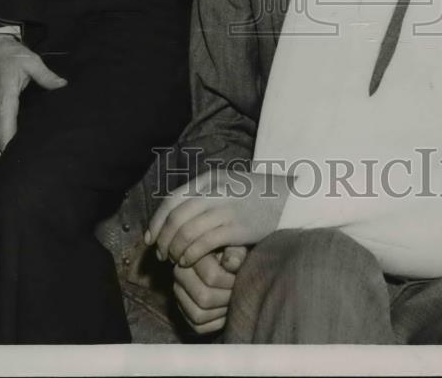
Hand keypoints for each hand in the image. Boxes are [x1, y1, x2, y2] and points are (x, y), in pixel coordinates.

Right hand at [0, 33, 66, 158]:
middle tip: (23, 169)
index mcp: (3, 102)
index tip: (26, 162)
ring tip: (16, 162)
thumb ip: (47, 76)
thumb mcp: (31, 61)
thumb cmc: (8, 54)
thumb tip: (64, 86)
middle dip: (6, 159)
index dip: (13, 152)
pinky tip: (6, 144)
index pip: (5, 136)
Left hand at [145, 169, 289, 267]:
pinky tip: (188, 263)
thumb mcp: (228, 186)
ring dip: (174, 249)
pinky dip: (190, 255)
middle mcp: (215, 191)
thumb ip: (206, 195)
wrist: (291, 198)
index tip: (150, 238)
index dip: (157, 220)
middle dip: (163, 238)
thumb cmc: (257, 196)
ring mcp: (226, 208)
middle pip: (176, 216)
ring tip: (174, 261)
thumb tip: (176, 215)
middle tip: (160, 255)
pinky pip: (203, 243)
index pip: (173, 199)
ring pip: (186, 231)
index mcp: (210, 179)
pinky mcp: (237, 227)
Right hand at [173, 245, 247, 334]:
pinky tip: (225, 310)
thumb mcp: (235, 245)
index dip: (230, 281)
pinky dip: (216, 323)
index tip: (239, 277)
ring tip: (232, 300)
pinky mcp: (183, 311)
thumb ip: (236, 252)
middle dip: (226, 298)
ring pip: (199, 314)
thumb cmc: (231, 252)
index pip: (212, 276)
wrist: (222, 260)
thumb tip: (233, 264)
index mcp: (191, 254)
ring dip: (221, 311)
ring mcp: (179, 294)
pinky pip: (198, 327)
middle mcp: (179, 274)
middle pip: (204, 297)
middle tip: (237, 291)